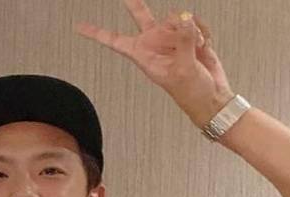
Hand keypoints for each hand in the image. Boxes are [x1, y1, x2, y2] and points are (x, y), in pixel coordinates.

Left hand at [77, 0, 232, 126]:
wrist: (211, 94)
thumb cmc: (191, 92)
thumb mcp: (184, 68)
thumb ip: (183, 41)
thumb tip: (184, 19)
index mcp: (143, 55)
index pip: (114, 41)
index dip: (96, 33)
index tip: (78, 27)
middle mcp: (154, 43)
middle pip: (140, 15)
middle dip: (133, 2)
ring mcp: (170, 37)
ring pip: (176, 16)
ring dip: (190, 30)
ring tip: (195, 48)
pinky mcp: (188, 33)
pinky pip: (193, 20)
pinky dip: (201, 31)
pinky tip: (202, 45)